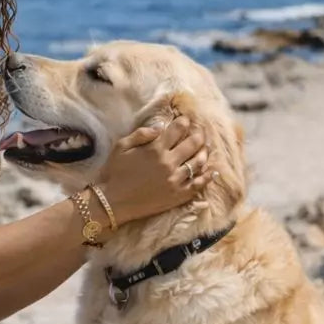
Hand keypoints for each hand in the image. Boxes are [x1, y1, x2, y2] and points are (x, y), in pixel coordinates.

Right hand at [95, 116, 212, 224]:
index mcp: (155, 149)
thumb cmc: (113, 173)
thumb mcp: (121, 147)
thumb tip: (161, 125)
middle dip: (198, 135)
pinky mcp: (177, 196)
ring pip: (199, 162)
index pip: (178, 129)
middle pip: (193, 143)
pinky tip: (211, 171)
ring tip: (205, 149)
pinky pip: (198, 184)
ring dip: (204, 152)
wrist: (111, 203)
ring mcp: (175, 180)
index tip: (185, 120)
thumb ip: (141, 133)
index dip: (184, 122)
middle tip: (199, 132)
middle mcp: (169, 163)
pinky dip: (207, 177)